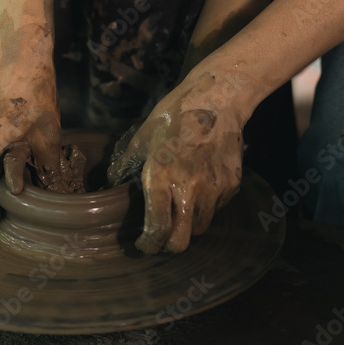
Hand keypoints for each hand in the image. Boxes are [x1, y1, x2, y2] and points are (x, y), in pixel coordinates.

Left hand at [107, 75, 245, 253]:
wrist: (217, 99)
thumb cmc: (175, 116)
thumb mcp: (142, 137)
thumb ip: (126, 165)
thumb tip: (112, 183)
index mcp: (162, 177)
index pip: (157, 229)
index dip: (149, 245)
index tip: (143, 245)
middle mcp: (190, 188)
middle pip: (182, 242)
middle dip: (169, 246)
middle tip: (162, 237)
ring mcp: (214, 189)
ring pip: (200, 227)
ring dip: (188, 225)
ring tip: (180, 206)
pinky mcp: (231, 185)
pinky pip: (216, 209)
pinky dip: (206, 206)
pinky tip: (199, 186)